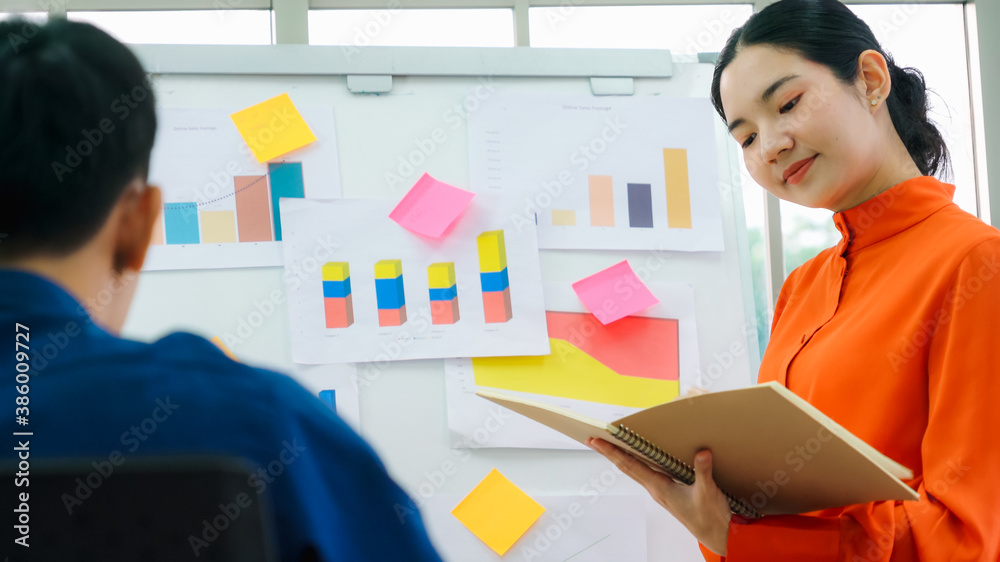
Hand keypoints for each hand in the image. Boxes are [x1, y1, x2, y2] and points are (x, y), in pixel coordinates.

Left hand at [586, 438, 731, 555]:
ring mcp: (660, 491)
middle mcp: (656, 489)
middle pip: (626, 466)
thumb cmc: (709, 516)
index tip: (597, 441)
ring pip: (634, 470)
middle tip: (593, 438)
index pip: (630, 465)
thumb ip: (702, 471)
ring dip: (620, 457)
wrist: (716, 534)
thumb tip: (701, 453)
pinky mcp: (668, 492)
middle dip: (609, 452)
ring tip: (609, 445)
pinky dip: (636, 462)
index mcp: (660, 488)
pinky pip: (646, 473)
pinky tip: (636, 457)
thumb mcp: (707, 492)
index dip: (612, 452)